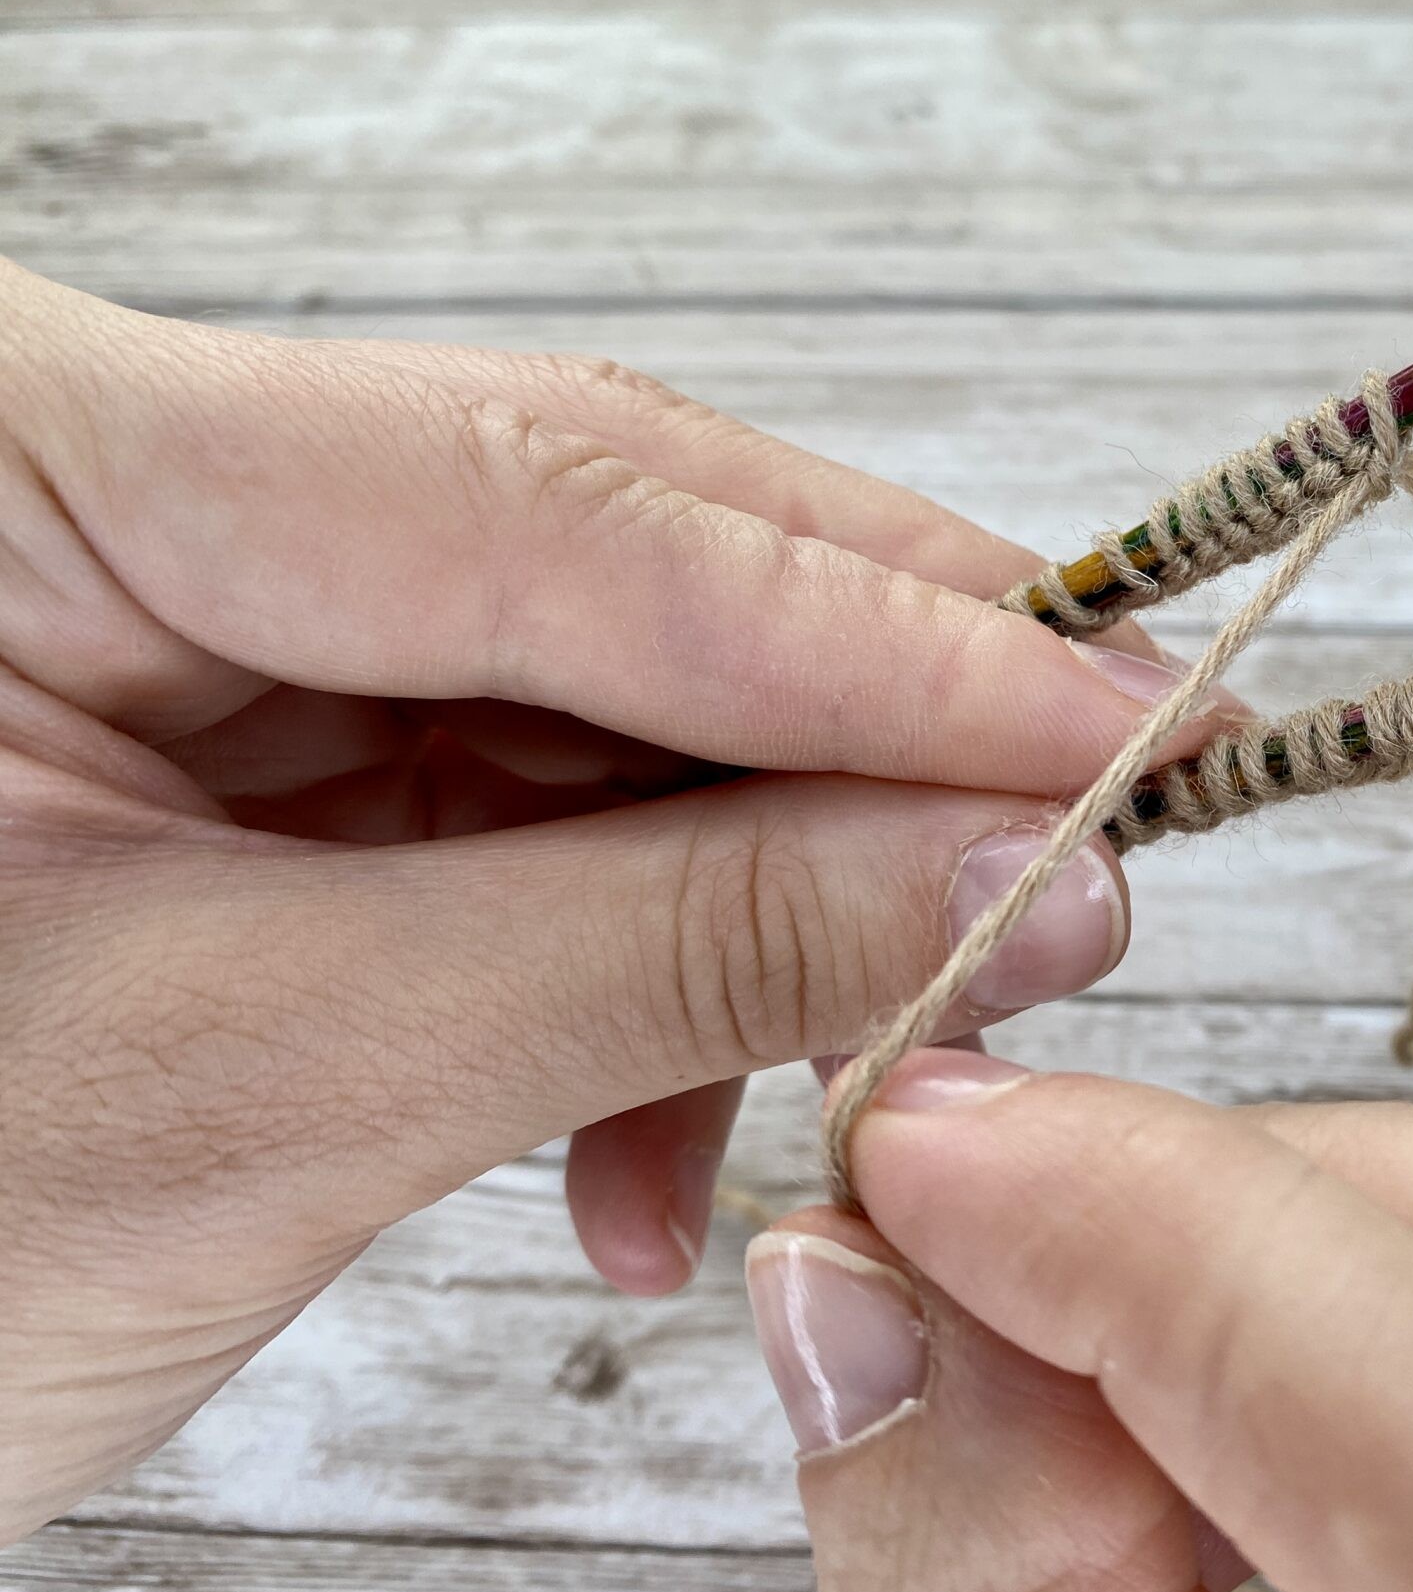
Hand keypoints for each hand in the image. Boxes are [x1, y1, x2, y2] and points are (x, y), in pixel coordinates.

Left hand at [0, 262, 1206, 1538]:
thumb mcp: (269, 1092)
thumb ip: (670, 947)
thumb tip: (1011, 870)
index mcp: (16, 462)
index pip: (540, 496)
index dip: (875, 635)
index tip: (1123, 724)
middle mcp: (105, 479)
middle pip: (591, 542)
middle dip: (853, 730)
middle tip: (1089, 829)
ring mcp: (170, 604)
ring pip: (584, 679)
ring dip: (752, 886)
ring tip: (864, 1053)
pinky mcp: (232, 732)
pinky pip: (512, 792)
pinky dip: (634, 953)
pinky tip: (657, 1129)